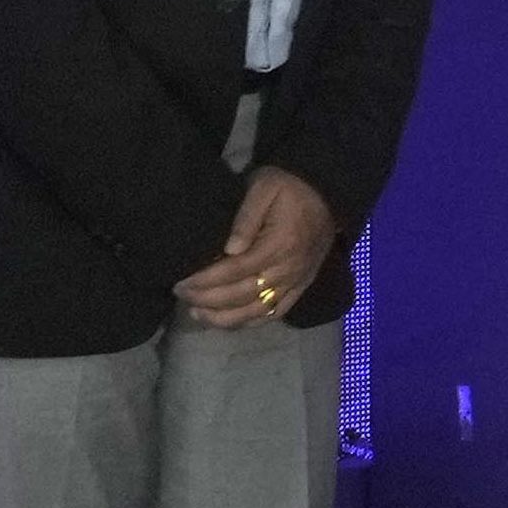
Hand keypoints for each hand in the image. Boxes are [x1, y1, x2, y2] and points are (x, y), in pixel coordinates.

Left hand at [179, 165, 336, 328]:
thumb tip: (229, 249)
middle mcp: (288, 269)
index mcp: (278, 245)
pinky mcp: (302, 285)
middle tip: (182, 297)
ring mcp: (297, 281)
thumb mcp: (264, 188)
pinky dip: (252, 322)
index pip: (235, 271)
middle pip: (243, 295)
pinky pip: (277, 311)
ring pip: (258, 311)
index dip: (206, 281)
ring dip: (226, 318)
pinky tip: (232, 322)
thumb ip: (246, 217)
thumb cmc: (289, 186)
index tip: (181, 284)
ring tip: (199, 315)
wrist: (326, 190)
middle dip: (208, 300)